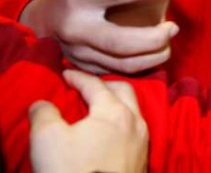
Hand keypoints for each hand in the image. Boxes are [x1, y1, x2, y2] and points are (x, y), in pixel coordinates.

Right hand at [20, 0, 177, 73]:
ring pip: (122, 63)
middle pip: (120, 41)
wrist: (43, 18)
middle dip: (154, 38)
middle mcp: (77, 27)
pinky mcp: (83, 67)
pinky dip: (141, 64)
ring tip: (168, 42)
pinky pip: (117, 71)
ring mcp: (78, 51)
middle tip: (173, 28)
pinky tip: (153, 54)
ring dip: (153, 55)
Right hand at [29, 69, 147, 172]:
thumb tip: (41, 104)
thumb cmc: (73, 171)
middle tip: (88, 85)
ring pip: (134, 111)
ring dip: (117, 103)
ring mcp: (143, 142)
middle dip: (105, 84)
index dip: (79, 77)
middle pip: (124, 92)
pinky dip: (122, 121)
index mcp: (115, 112)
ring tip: (100, 106)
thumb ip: (44, 114)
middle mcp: (136, 122)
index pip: (97, 85)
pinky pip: (135, 130)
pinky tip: (111, 132)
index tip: (66, 73)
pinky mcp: (143, 160)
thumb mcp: (48, 139)